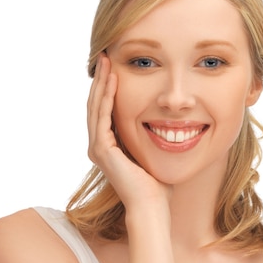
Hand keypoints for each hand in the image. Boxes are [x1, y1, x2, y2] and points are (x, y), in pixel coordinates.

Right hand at [87, 53, 171, 208]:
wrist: (152, 206)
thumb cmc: (157, 186)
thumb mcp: (153, 153)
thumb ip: (151, 138)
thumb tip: (167, 122)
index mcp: (109, 147)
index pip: (105, 111)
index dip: (108, 89)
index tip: (114, 68)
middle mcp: (99, 147)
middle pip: (96, 105)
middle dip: (101, 80)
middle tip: (104, 56)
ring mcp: (98, 148)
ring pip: (96, 107)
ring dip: (101, 83)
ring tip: (105, 61)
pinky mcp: (102, 150)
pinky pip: (102, 117)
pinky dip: (107, 97)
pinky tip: (112, 81)